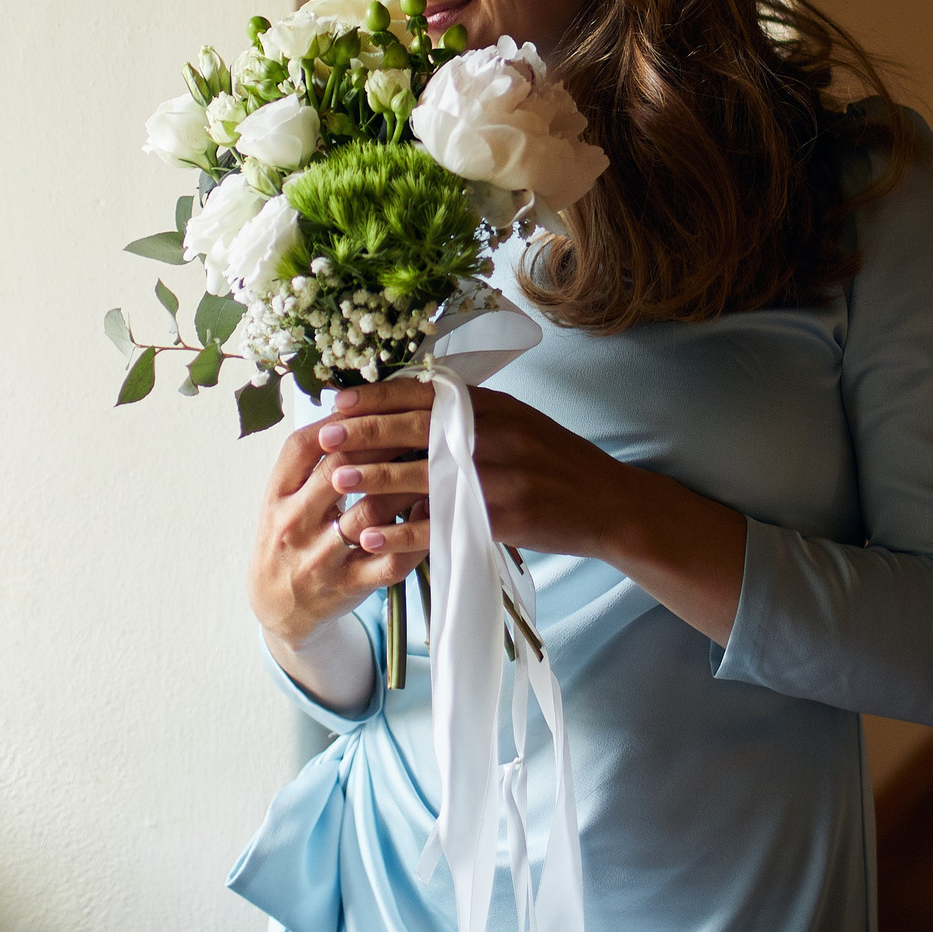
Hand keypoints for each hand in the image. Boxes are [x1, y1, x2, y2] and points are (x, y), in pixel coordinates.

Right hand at [248, 418, 427, 661]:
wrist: (275, 605)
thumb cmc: (289, 536)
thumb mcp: (284, 495)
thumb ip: (311, 458)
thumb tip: (356, 405)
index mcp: (276, 494)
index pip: (306, 445)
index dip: (344, 420)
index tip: (377, 405)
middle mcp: (293, 524)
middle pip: (340, 470)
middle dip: (383, 444)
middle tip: (417, 425)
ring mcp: (320, 559)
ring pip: (370, 514)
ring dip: (406, 486)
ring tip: (433, 462)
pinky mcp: (348, 586)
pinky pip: (390, 560)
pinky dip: (416, 537)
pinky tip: (432, 513)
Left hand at [319, 380, 746, 643]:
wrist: (608, 503)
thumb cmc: (554, 463)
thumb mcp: (515, 423)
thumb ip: (468, 415)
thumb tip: (410, 407)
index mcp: (492, 405)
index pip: (424, 392)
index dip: (377, 396)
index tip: (337, 401)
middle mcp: (494, 432)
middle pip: (417, 428)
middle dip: (365, 433)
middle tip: (323, 437)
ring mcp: (500, 475)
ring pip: (424, 475)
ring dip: (375, 480)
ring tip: (336, 484)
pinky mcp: (505, 516)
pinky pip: (442, 525)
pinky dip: (402, 533)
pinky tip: (372, 539)